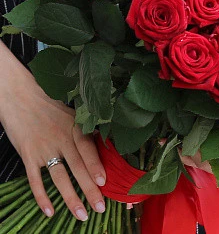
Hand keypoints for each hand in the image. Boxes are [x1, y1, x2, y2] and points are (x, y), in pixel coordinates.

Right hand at [0, 41, 105, 220]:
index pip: (88, 149)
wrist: (20, 96)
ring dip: (70, 198)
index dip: (96, 166)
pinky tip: (50, 211)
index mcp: (74, 127)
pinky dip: (42, 197)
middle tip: (100, 208)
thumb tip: (103, 148)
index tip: (105, 182)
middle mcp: (61, 138)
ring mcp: (44, 148)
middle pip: (77, 167)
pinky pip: (35, 180)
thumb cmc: (49, 105)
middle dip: (90, 190)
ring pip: (59, 178)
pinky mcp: (28, 156)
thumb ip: (84, 131)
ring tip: (81, 215)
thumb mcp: (71, 114)